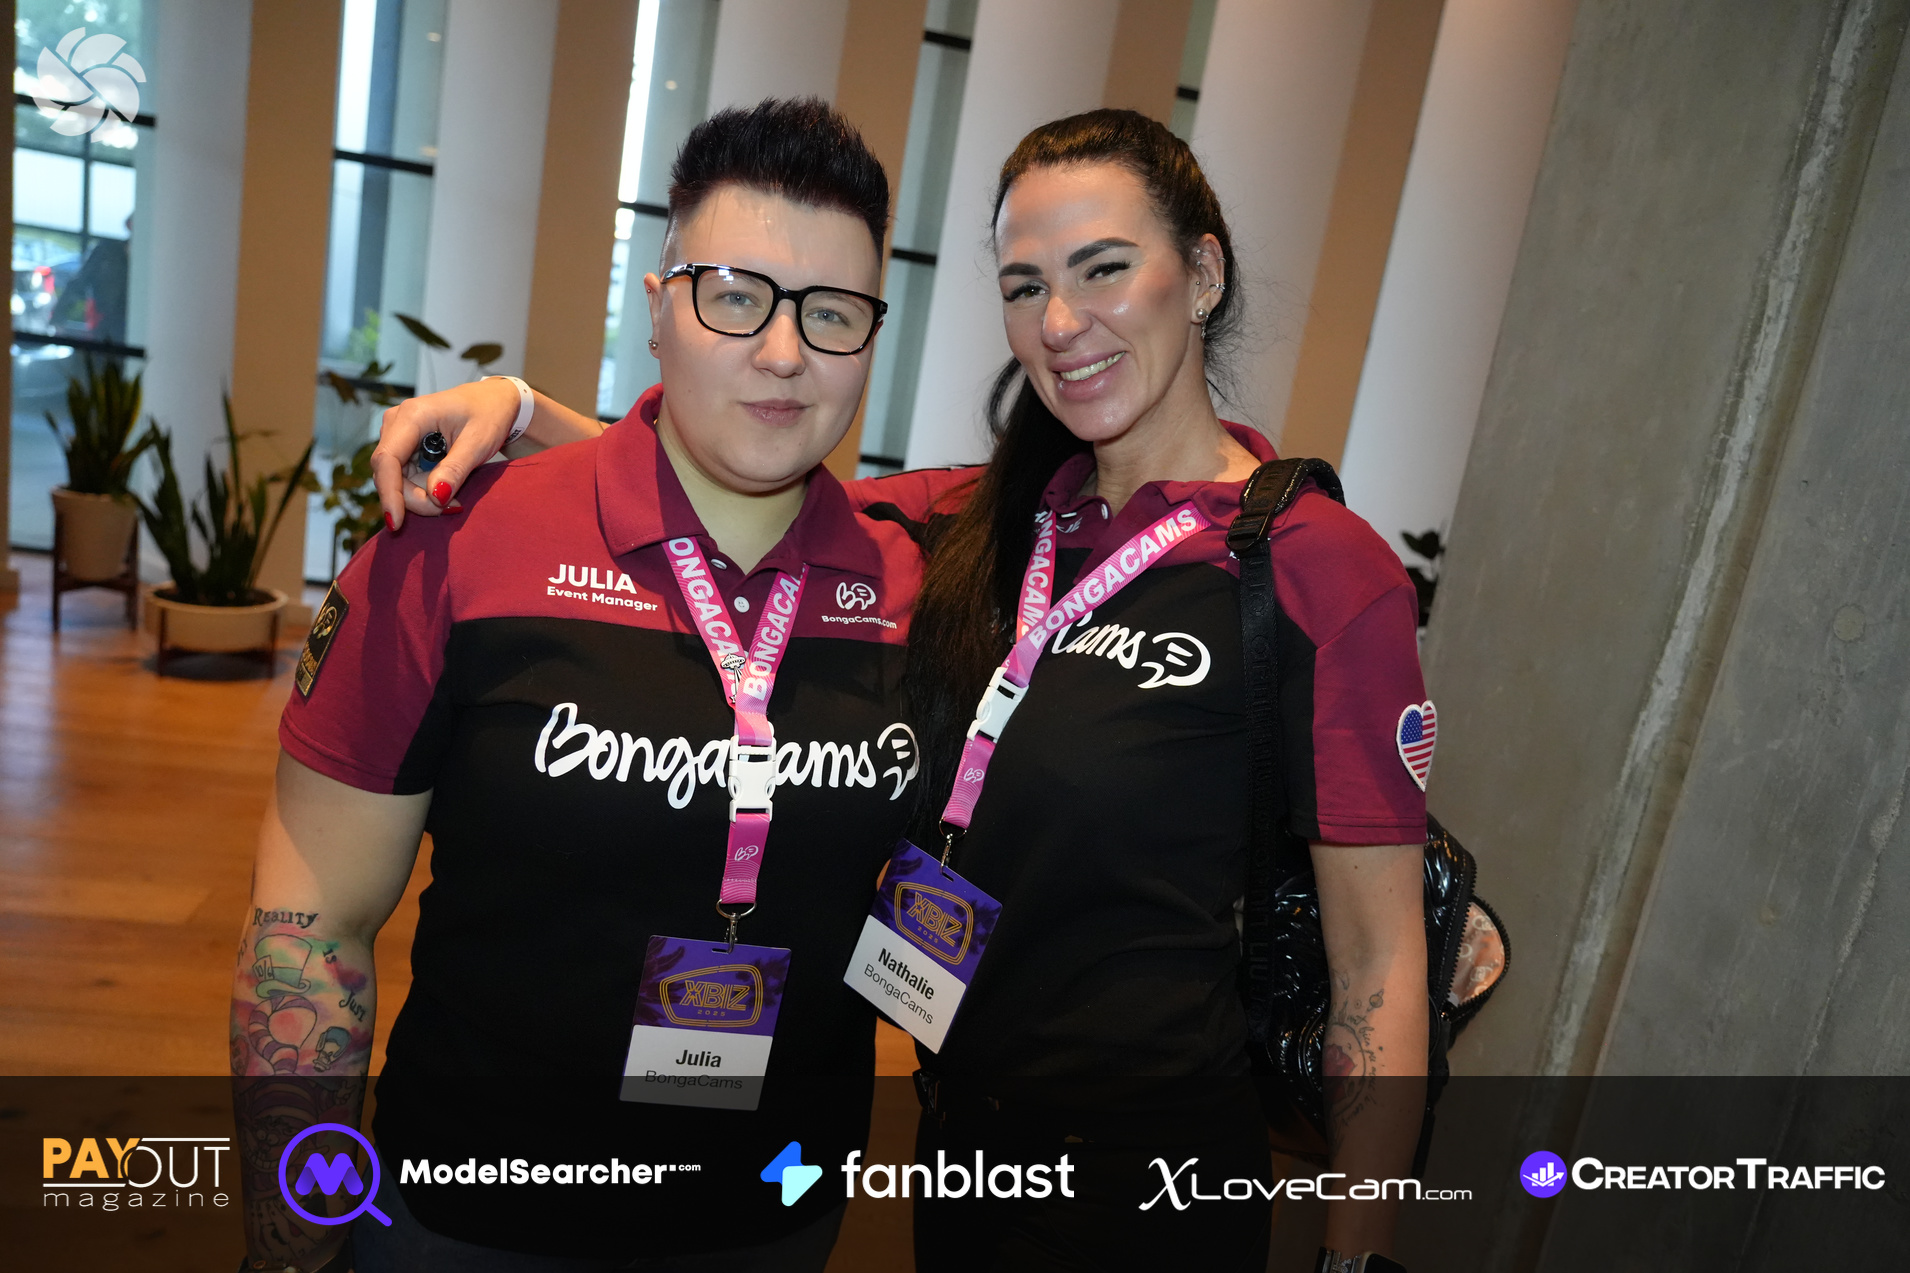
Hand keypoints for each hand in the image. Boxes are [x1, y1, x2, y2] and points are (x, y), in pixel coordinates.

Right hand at [370, 378, 520, 529]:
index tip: (394, 522)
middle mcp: (397, 422)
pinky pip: (404, 476)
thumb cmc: (489, 415)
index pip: (387, 459)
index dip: (389, 493)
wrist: (493, 401)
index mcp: (413, 415)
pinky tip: (446, 490)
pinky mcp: (403, 445)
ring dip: (420, 496)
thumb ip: (455, 470)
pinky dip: (422, 489)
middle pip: (389, 473)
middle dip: (414, 498)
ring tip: (454, 500)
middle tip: (451, 508)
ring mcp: (397, 433)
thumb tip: (434, 497)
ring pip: (395, 478)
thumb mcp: (478, 443)